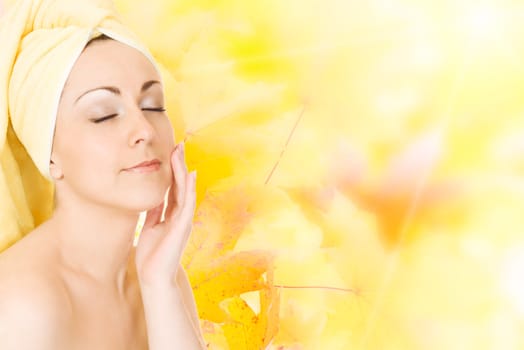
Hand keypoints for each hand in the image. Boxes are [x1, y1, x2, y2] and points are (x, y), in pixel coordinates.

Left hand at [135, 142, 196, 287]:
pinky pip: (186, 203)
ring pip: (185, 190)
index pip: (174, 187)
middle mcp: (180, 215)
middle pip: (181, 184)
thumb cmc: (152, 255)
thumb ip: (154, 212)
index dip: (173, 170)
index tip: (171, 152)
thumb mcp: (150, 227)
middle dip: (179, 164)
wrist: (154, 277)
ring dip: (183, 171)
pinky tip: (188, 175)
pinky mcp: (182, 227)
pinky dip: (188, 189)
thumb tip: (153, 197)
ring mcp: (183, 220)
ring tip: (181, 153)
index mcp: (172, 215)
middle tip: (179, 145)